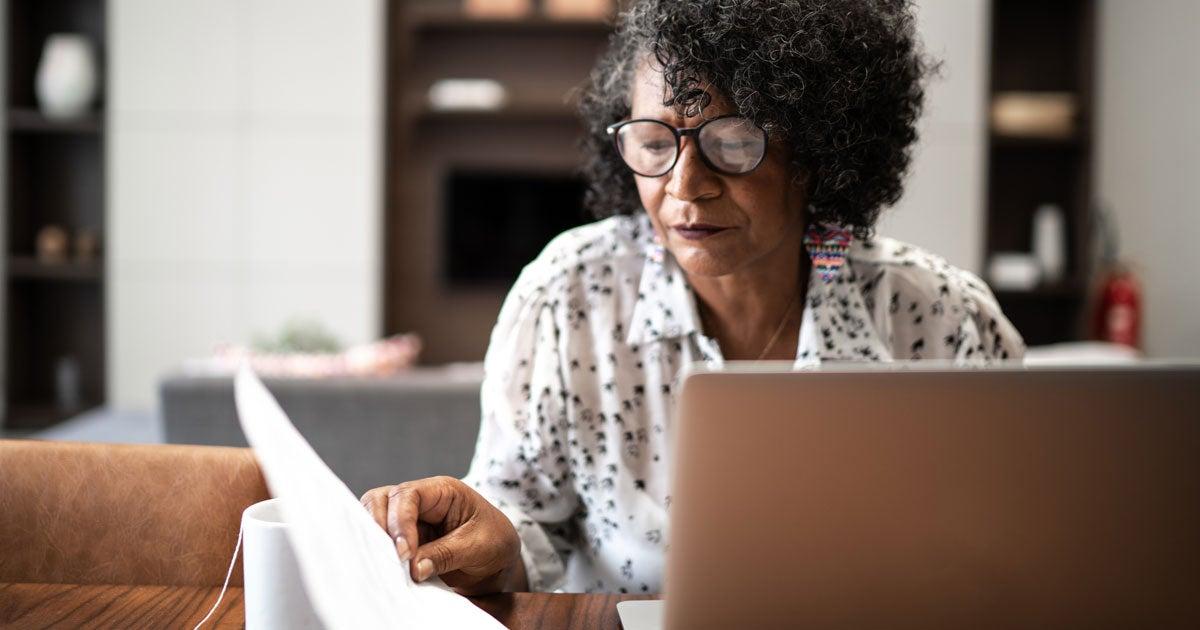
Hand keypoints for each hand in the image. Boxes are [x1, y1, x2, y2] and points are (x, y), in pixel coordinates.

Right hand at [360, 476, 527, 594]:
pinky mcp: (403, 540)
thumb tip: (413, 568)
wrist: (499, 561)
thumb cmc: (494, 543)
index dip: (400, 521)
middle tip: (389, 560)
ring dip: (374, 542)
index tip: (405, 553)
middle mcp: (420, 501)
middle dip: (378, 529)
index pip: (408, 495)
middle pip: (381, 501)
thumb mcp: (477, 548)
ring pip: (373, 519)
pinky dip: (376, 554)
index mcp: (442, 491)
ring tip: (383, 567)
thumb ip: (445, 554)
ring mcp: (408, 520)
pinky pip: (379, 542)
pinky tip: (382, 571)